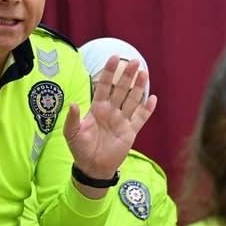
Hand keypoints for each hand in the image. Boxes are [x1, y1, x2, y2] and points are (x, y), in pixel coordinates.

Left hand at [63, 55, 156, 182]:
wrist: (92, 167)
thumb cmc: (80, 149)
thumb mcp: (72, 133)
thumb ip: (73, 119)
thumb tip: (74, 104)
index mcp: (97, 108)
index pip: (104, 86)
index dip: (109, 72)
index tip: (114, 58)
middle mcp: (111, 111)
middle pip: (121, 89)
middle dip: (127, 75)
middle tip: (135, 61)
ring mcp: (122, 120)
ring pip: (132, 100)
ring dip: (138, 87)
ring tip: (144, 73)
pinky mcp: (130, 132)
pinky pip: (140, 118)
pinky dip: (147, 109)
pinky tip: (153, 98)